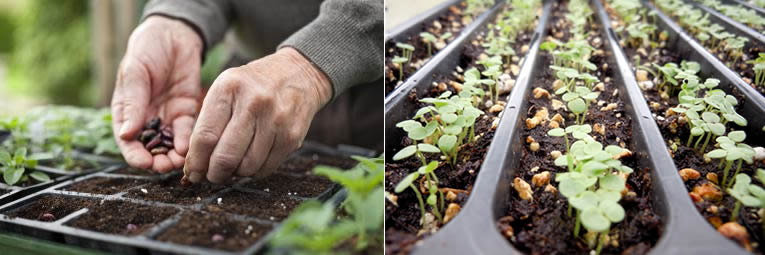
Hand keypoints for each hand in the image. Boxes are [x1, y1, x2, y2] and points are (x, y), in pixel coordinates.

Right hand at [112, 16, 201, 172]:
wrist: (174, 35)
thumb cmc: (146, 50)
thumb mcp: (135, 72)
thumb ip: (133, 103)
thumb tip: (126, 134)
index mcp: (126, 112)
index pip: (128, 141)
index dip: (133, 155)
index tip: (142, 163)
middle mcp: (146, 119)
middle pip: (150, 148)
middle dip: (157, 161)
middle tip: (165, 167)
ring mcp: (167, 117)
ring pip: (169, 145)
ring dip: (173, 156)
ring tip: (179, 162)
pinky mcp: (186, 112)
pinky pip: (186, 132)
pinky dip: (186, 142)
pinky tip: (188, 148)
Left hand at [184, 47, 331, 183]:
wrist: (298, 73)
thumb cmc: (253, 85)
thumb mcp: (226, 88)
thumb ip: (207, 121)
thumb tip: (195, 164)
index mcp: (229, 88)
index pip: (205, 136)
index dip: (196, 162)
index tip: (193, 172)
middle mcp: (254, 103)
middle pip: (225, 157)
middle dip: (214, 174)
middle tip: (211, 175)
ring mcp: (276, 120)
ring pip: (247, 167)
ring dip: (235, 173)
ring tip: (232, 165)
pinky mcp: (292, 136)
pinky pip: (266, 168)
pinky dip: (254, 171)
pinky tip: (251, 161)